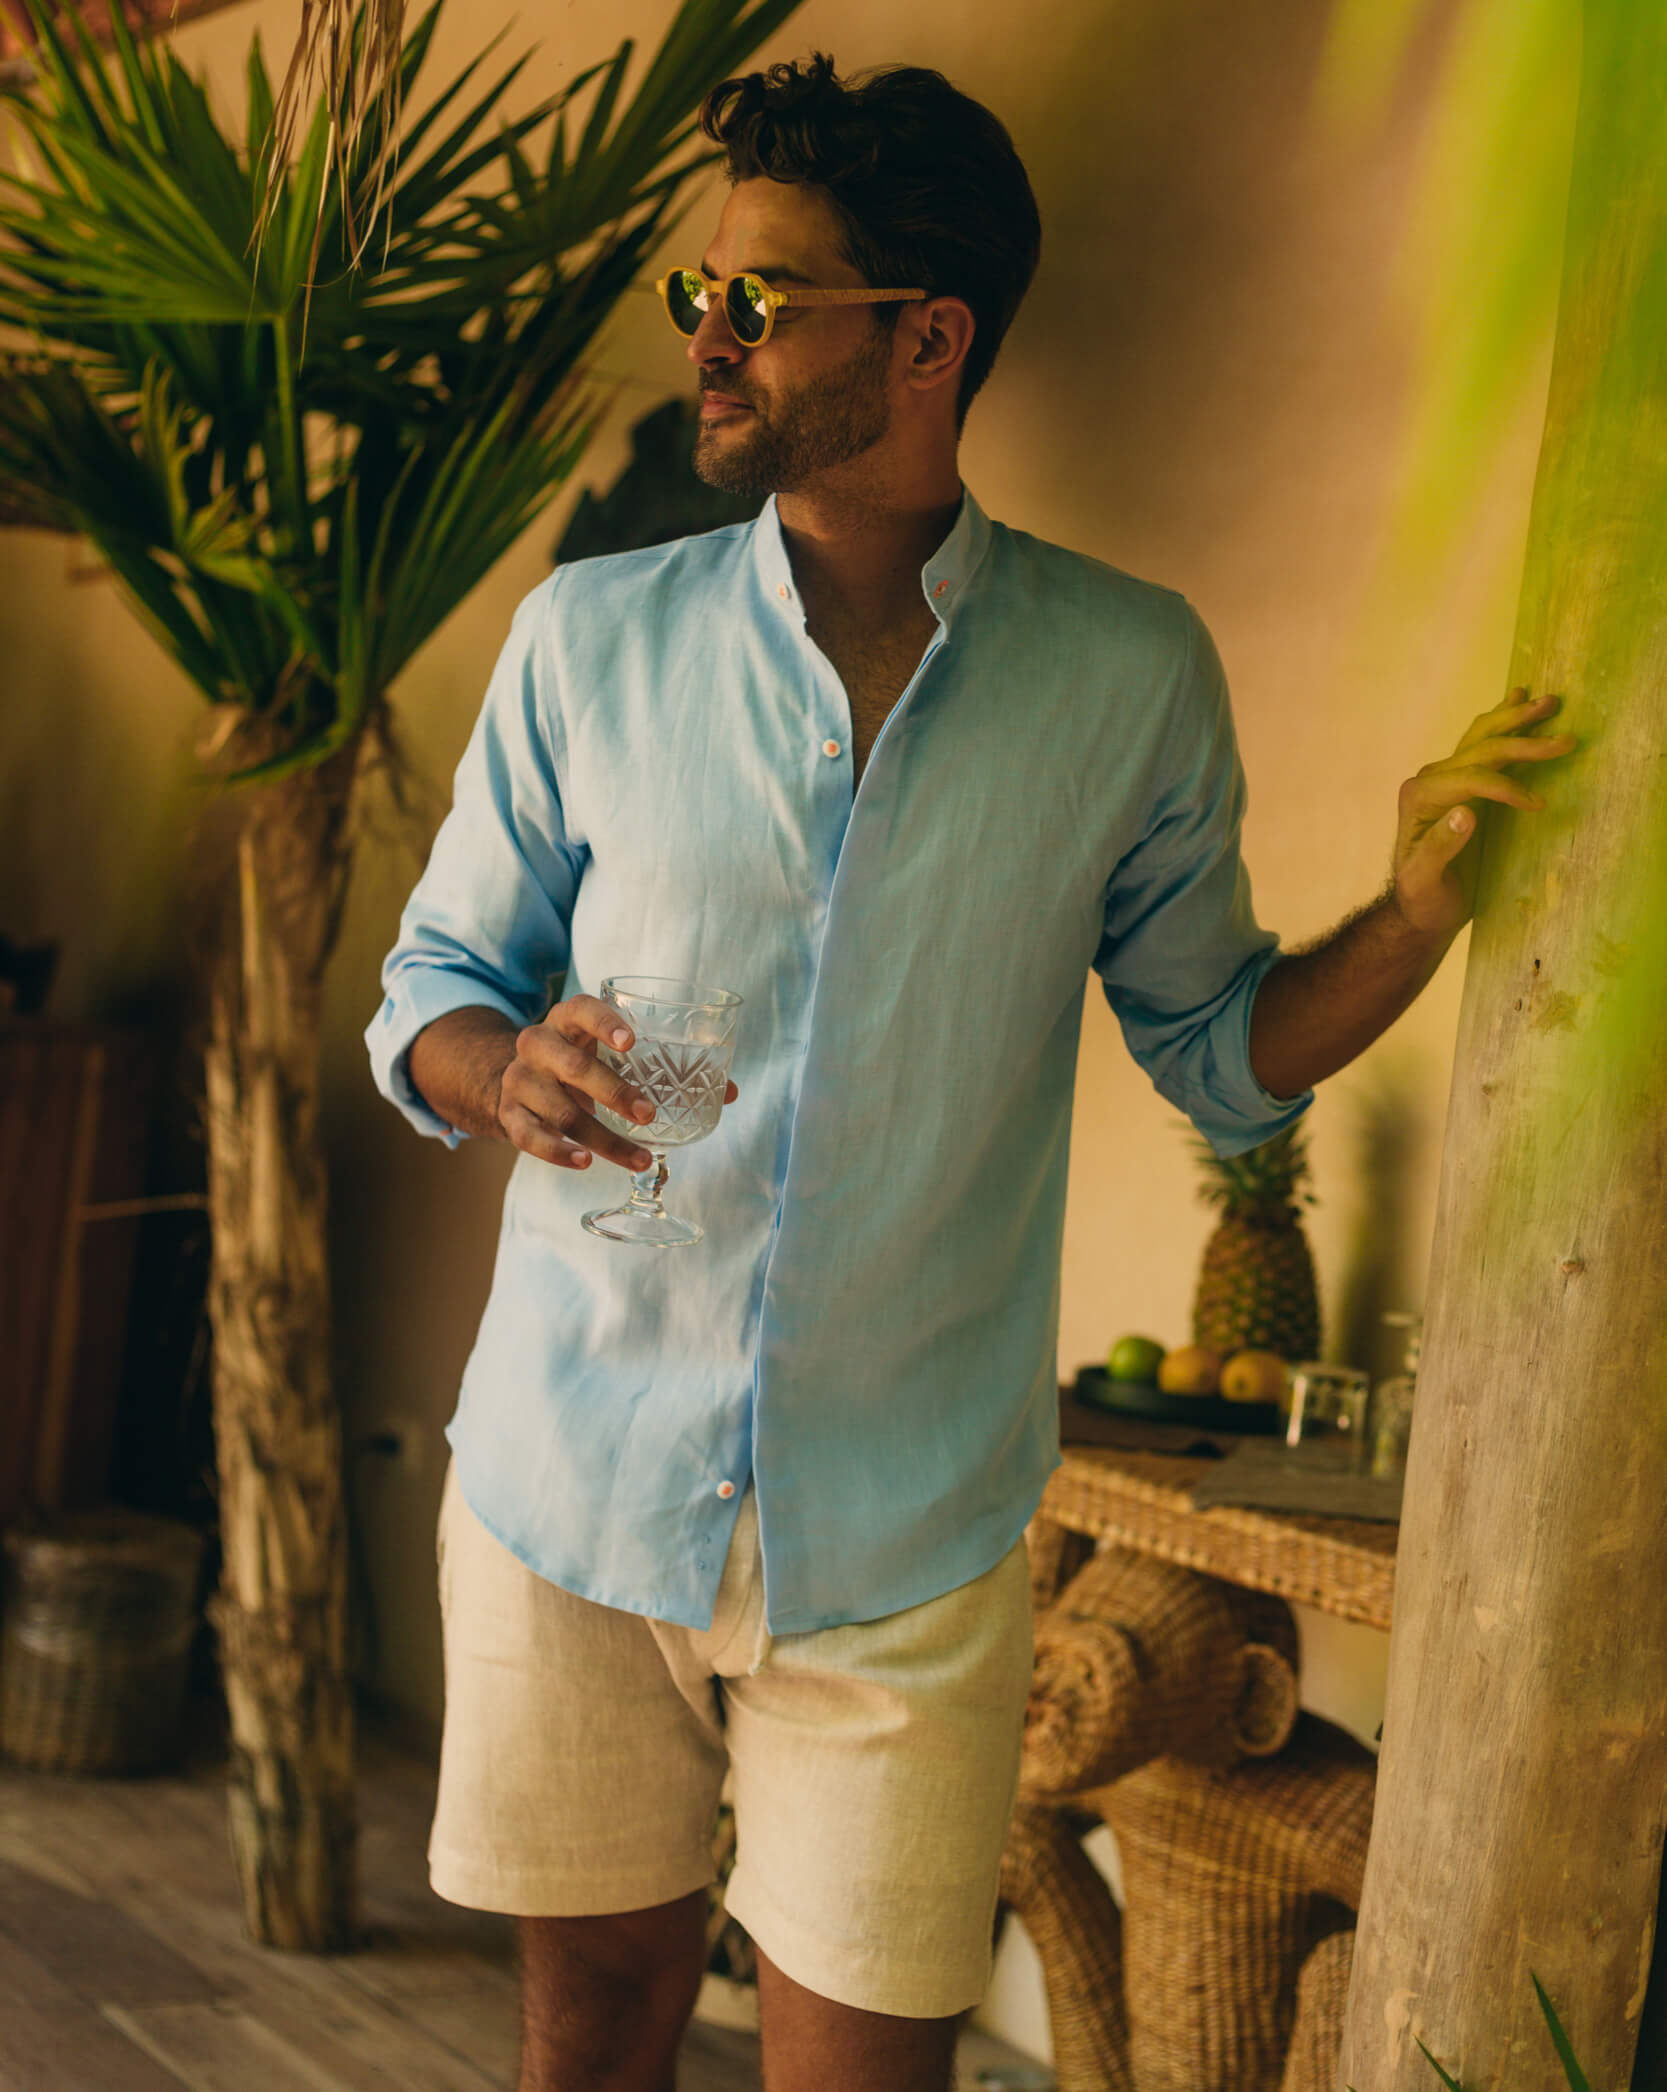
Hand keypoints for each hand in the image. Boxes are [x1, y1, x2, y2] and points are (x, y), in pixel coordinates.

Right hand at [498, 994, 739, 1172]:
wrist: (512, 1079)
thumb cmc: (580, 1061)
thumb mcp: (609, 1053)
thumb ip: (665, 1066)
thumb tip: (730, 1091)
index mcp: (567, 1019)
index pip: (581, 1009)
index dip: (604, 1022)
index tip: (631, 1042)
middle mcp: (538, 1043)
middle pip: (572, 1065)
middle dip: (614, 1091)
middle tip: (649, 1114)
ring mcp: (520, 1080)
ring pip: (559, 1110)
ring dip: (601, 1137)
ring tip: (636, 1157)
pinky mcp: (509, 1114)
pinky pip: (530, 1137)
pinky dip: (558, 1152)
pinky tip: (586, 1162)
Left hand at [1391, 687, 1577, 937]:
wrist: (1421, 905)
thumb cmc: (1423, 896)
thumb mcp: (1425, 879)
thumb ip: (1440, 847)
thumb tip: (1466, 814)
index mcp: (1420, 797)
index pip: (1470, 779)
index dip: (1506, 788)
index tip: (1538, 804)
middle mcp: (1431, 779)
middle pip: (1481, 749)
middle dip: (1523, 740)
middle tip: (1566, 738)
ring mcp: (1446, 777)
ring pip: (1483, 737)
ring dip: (1516, 718)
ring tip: (1550, 701)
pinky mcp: (1462, 783)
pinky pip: (1483, 745)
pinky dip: (1504, 724)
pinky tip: (1518, 702)